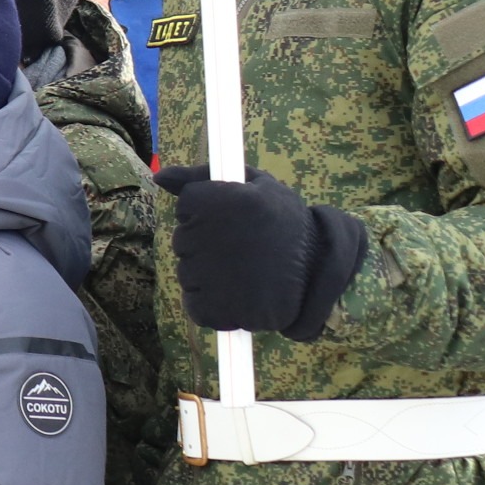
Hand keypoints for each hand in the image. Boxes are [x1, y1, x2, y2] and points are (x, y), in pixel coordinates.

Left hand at [160, 166, 367, 340]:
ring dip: (209, 273)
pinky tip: (240, 292)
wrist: (325, 271)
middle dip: (207, 242)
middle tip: (244, 247)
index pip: (187, 203)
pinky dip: (212, 302)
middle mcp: (212, 236)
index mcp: (223, 201)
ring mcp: (210, 276)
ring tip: (246, 270)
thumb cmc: (287, 224)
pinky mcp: (214, 309)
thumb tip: (159, 175)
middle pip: (183, 239)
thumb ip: (203, 176)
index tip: (236, 218)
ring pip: (187, 272)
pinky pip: (195, 304)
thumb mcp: (256, 186)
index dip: (210, 210)